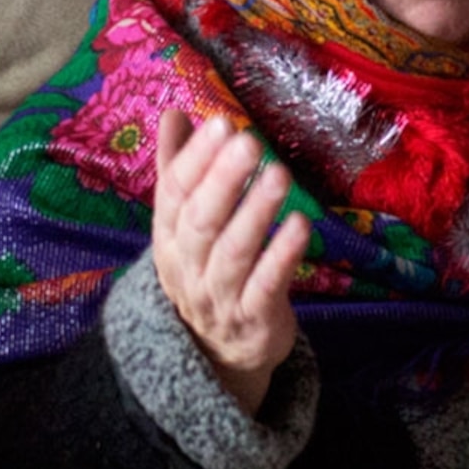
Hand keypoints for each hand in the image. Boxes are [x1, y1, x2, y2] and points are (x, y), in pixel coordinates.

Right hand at [151, 111, 310, 416]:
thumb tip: (174, 114)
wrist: (217, 354)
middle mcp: (188, 265)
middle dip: (223, 179)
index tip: (219, 123)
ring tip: (279, 174)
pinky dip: (281, 255)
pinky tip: (299, 224)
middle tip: (249, 142)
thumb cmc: (205, 271)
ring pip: (232, 252)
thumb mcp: (184, 225)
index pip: (174, 194)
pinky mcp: (253, 319)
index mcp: (169, 236)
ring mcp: (219, 295)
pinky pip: (266, 285)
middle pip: (200, 220)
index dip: (195, 159)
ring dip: (255, 212)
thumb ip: (178, 169)